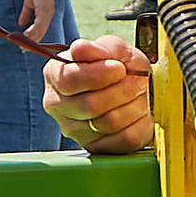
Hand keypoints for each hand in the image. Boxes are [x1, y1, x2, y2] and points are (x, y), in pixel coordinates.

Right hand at [45, 36, 152, 154]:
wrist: (134, 87)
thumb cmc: (119, 66)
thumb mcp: (113, 49)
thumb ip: (98, 48)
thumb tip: (79, 48)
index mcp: (55, 75)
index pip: (69, 80)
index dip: (98, 74)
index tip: (119, 68)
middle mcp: (57, 105)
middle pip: (90, 105)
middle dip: (123, 90)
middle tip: (137, 80)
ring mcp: (73, 130)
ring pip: (109, 123)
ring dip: (134, 106)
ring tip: (139, 95)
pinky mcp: (95, 147)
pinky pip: (124, 140)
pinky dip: (140, 124)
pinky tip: (139, 113)